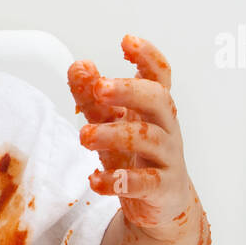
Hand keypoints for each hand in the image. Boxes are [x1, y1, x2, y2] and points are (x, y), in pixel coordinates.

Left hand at [67, 35, 193, 239]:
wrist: (162, 203)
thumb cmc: (136, 156)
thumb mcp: (111, 123)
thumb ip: (92, 97)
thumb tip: (78, 67)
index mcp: (153, 107)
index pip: (159, 75)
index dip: (147, 56)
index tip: (127, 41)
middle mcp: (165, 127)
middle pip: (157, 99)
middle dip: (129, 90)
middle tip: (100, 88)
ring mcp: (167, 157)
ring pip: (148, 138)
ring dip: (113, 134)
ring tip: (84, 136)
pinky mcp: (162, 187)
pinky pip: (145, 182)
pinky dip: (119, 181)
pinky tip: (95, 180)